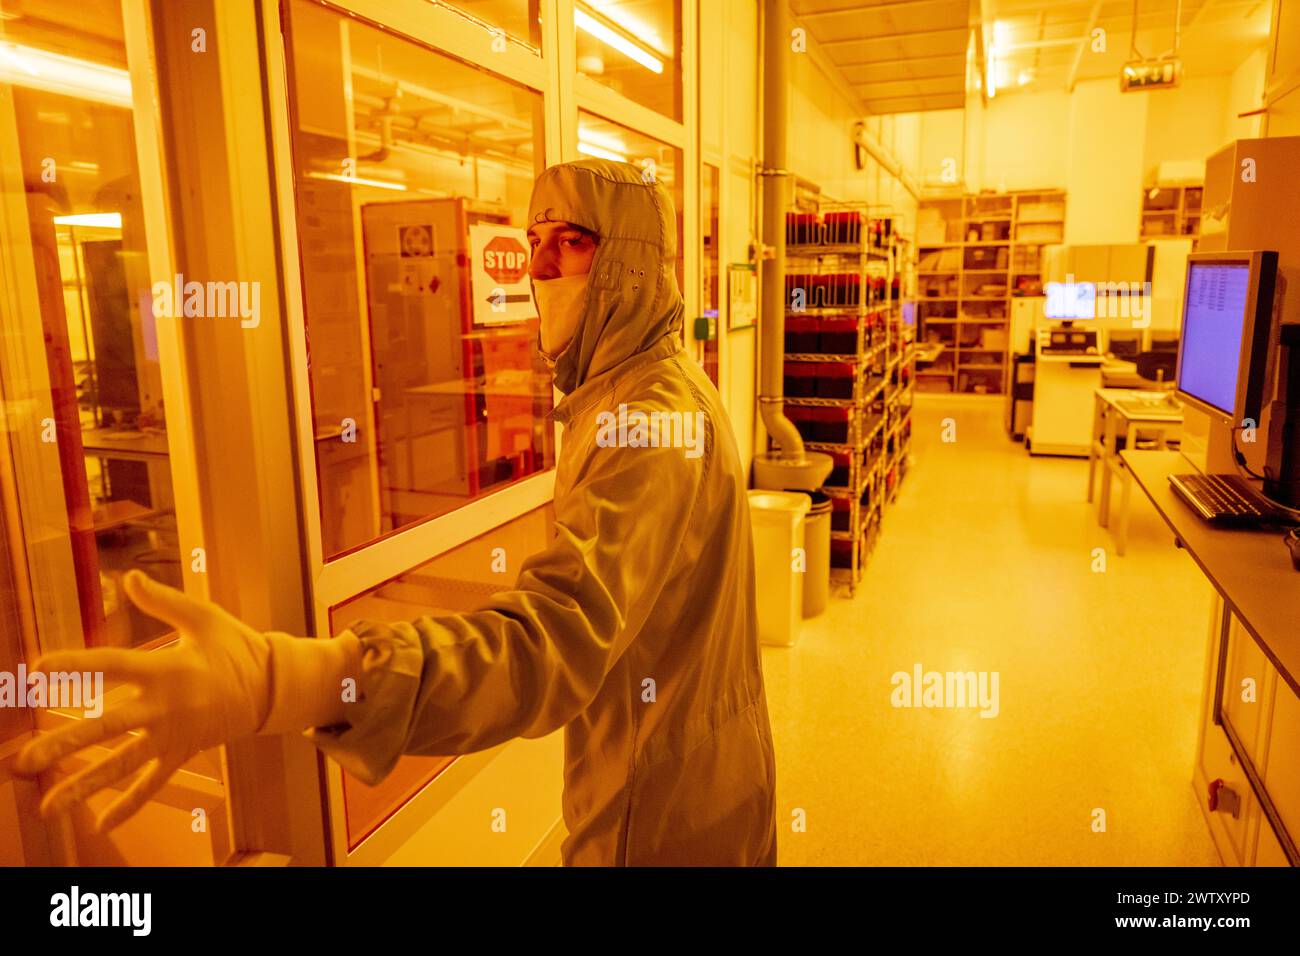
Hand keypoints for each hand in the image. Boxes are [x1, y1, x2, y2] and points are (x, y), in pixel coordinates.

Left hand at [13, 570, 272, 832]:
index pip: (111, 665)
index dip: (75, 665)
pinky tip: (100, 824)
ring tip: (47, 806)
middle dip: (63, 744)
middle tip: (25, 759)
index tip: (38, 668)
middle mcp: (164, 707)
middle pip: (105, 728)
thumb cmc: (236, 646)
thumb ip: (162, 601)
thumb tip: (128, 577)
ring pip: (121, 765)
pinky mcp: (181, 752)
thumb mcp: (204, 617)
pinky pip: (151, 784)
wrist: (273, 687)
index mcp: (166, 669)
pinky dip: (128, 806)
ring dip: (82, 786)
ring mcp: (171, 735)